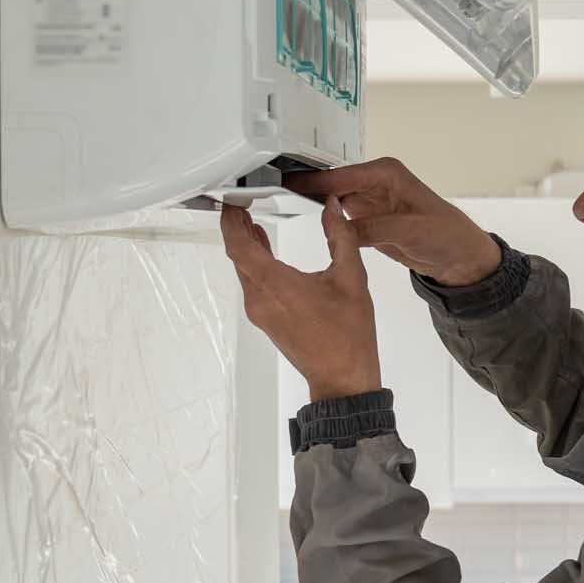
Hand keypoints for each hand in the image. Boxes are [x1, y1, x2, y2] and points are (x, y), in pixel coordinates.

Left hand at [220, 202, 382, 401]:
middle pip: (237, 256)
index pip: (239, 245)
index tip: (233, 204)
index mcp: (277, 286)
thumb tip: (333, 209)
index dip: (231, 221)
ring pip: (244, 271)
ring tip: (252, 224)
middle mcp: (261, 299)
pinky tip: (265, 253)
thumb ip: (341, 236)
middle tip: (241, 207)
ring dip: (246, 247)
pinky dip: (255, 264)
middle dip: (237, 229)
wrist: (343, 378)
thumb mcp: (352, 278)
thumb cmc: (348, 337)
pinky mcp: (266, 320)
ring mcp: (260, 312)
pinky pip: (252, 285)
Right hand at [285, 157, 500, 287]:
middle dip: (306, 190)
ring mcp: (371, 202)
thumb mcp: (408, 230)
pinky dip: (327, 223)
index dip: (312, 180)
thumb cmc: (447, 235)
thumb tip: (342, 229)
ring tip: (281, 207)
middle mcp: (376, 183)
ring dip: (314, 205)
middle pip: (332, 184)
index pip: (340, 176)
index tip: (286, 182)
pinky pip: (341, 219)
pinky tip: (310, 226)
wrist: (460, 258)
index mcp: (386, 173)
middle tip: (273, 194)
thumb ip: (373, 228)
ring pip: (333, 201)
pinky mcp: (370, 220)